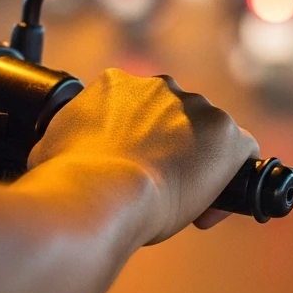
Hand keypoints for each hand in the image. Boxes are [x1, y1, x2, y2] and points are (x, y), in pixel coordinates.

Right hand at [28, 68, 257, 243]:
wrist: (101, 192)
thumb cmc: (72, 179)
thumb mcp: (52, 147)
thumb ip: (65, 140)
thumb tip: (57, 153)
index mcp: (115, 85)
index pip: (135, 109)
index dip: (136, 143)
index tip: (131, 171)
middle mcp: (159, 87)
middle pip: (174, 118)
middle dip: (169, 150)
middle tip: (155, 188)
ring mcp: (196, 107)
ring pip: (208, 135)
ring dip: (200, 164)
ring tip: (182, 202)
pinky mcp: (226, 133)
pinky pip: (241, 153)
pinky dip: (230, 181)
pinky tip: (213, 207)